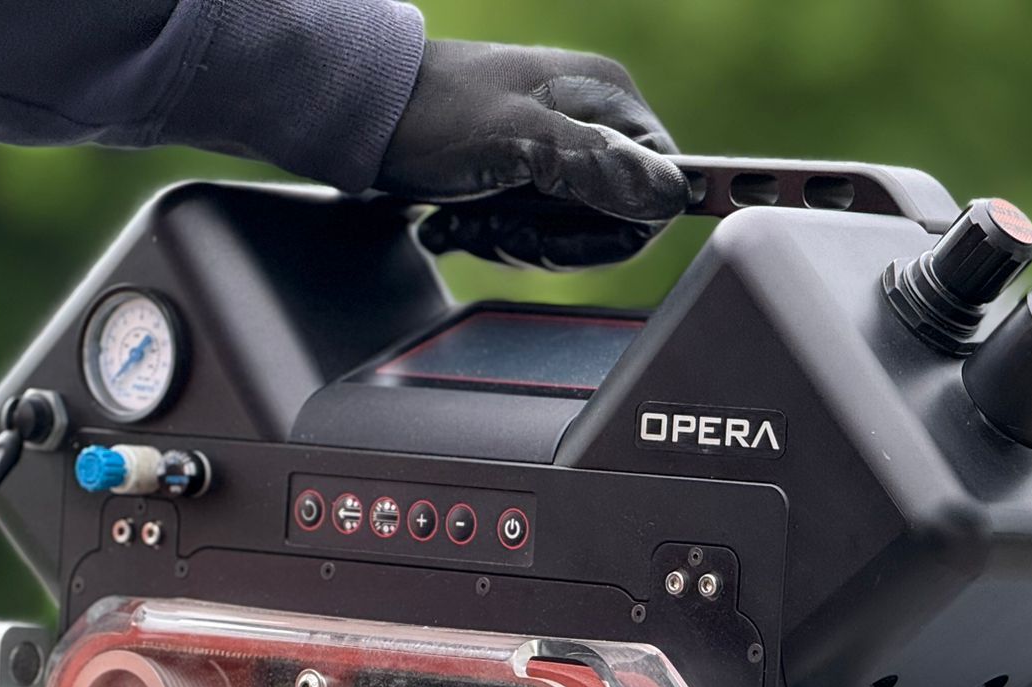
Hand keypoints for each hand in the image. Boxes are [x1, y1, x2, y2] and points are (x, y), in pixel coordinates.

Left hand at [374, 40, 688, 268]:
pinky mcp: (523, 170)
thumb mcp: (520, 142)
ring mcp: (557, 146)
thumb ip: (596, 168)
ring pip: (566, 232)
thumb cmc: (435, 115)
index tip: (555, 241)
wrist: (363, 114)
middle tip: (499, 230)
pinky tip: (456, 225)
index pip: (656, 189)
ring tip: (467, 224)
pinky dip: (492, 236)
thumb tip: (668, 195)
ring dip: (513, 243)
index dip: (613, 231)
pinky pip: (531, 227)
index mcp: (609, 99)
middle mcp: (591, 119)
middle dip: (550, 243)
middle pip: (610, 219)